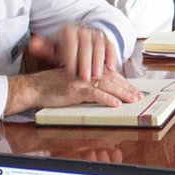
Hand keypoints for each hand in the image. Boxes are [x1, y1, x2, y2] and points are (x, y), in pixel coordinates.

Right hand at [5, 68, 140, 114]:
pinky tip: (116, 104)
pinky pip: (94, 94)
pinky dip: (106, 99)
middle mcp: (86, 73)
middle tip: (139, 96)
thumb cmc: (51, 86)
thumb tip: (102, 90)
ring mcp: (81, 81)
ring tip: (133, 99)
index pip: (110, 75)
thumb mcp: (72, 81)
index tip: (134, 89)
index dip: (123, 82)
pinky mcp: (75, 90)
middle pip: (112, 79)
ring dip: (123, 93)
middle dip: (127, 88)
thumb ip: (86, 83)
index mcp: (86, 70)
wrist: (35, 87)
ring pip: (107, 86)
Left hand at [30, 24, 122, 81]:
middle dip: (86, 63)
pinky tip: (111, 69)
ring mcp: (96, 34)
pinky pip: (111, 46)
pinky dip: (112, 57)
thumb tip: (33, 44)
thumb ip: (43, 48)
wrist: (80, 37)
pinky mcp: (107, 39)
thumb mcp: (53, 48)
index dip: (71, 58)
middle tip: (85, 78)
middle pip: (86, 45)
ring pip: (99, 46)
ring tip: (97, 77)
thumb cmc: (65, 47)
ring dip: (99, 62)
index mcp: (68, 31)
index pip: (70, 43)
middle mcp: (84, 30)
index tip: (70, 72)